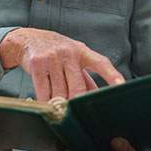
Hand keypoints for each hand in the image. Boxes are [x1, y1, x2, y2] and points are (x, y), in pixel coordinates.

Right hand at [0, 28, 123, 100]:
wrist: (29, 39)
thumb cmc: (57, 52)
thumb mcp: (73, 59)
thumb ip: (85, 78)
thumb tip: (97, 97)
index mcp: (82, 52)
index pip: (101, 63)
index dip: (112, 75)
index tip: (121, 86)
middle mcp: (69, 53)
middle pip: (78, 87)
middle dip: (75, 102)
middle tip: (74, 111)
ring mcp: (53, 57)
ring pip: (60, 92)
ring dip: (58, 102)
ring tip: (56, 104)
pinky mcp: (38, 64)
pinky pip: (43, 91)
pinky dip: (45, 101)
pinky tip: (45, 102)